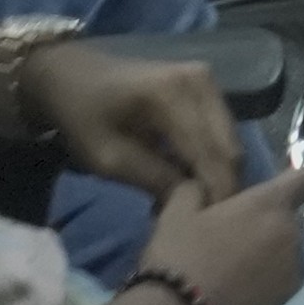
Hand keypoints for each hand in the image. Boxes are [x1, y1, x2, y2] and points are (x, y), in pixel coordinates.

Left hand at [27, 39, 239, 203]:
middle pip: (230, 148)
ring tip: (197, 203)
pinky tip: (194, 179)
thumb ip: (153, 178)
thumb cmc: (83, 116)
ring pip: (231, 142)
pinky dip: (214, 159)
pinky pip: (222, 131)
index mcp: (174, 94)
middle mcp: (201, 82)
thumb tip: (193, 203)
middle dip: (222, 188)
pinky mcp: (206, 86)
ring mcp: (207, 81)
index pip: (211, 155)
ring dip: (219, 175)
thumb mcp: (107, 158)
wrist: (72, 75)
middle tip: (204, 222)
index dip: (214, 195)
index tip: (208, 229)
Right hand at [135, 159, 303, 304]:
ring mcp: (293, 270)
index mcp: (269, 204)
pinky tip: (241, 292)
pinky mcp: (287, 302)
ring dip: (271, 255)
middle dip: (271, 223)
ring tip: (236, 270)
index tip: (272, 191)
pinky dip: (268, 283)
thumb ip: (196, 191)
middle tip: (237, 235)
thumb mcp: (177, 213)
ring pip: (288, 252)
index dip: (291, 182)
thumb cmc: (180, 256)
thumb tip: (202, 189)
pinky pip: (283, 281)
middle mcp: (291, 233)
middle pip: (291, 219)